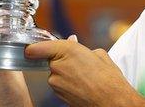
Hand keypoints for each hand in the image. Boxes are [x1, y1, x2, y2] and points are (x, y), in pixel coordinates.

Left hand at [25, 38, 144, 106]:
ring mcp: (56, 82)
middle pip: (51, 60)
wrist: (112, 101)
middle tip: (78, 63)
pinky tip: (82, 85)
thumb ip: (81, 47)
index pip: (38, 48)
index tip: (32, 49)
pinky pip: (59, 85)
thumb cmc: (109, 79)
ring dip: (65, 73)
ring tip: (84, 76)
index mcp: (68, 50)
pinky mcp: (58, 95)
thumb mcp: (99, 54)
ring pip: (56, 73)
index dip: (34, 48)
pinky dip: (68, 84)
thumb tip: (73, 43)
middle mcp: (58, 66)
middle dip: (62, 60)